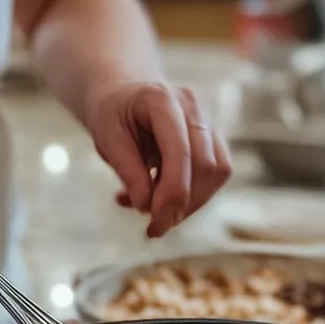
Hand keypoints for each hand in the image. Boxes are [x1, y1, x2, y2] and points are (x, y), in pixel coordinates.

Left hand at [87, 81, 231, 237]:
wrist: (125, 95)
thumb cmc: (113, 115)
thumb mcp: (107, 139)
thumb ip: (127, 171)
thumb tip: (147, 206)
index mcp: (161, 100)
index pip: (180, 152)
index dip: (172, 193)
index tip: (155, 223)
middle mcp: (192, 107)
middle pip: (206, 165)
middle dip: (183, 205)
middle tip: (154, 227)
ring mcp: (207, 121)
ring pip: (217, 172)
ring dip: (190, 204)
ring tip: (156, 212)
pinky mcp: (213, 139)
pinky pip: (216, 174)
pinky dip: (193, 196)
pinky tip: (164, 199)